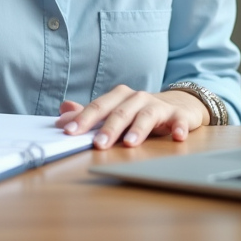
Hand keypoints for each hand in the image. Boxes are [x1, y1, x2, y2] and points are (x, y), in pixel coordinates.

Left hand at [55, 85, 208, 148]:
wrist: (178, 104)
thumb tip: (62, 112)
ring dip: (137, 129)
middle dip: (108, 128)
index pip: (98, 106)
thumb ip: (88, 114)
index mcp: (119, 96)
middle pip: (120, 112)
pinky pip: (178, 120)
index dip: (83, 118)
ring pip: (146, 116)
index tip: (69, 131)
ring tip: (129, 144)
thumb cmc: (139, 111)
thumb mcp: (114, 111)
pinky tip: (177, 137)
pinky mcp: (178, 115)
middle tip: (97, 144)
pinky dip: (178, 127)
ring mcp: (158, 106)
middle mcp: (137, 98)